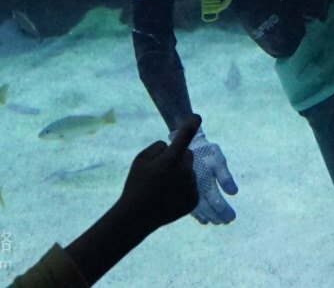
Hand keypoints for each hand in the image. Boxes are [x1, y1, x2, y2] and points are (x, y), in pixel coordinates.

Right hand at [114, 114, 200, 234]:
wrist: (137, 217)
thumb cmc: (136, 185)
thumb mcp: (140, 160)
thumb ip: (158, 148)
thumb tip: (171, 146)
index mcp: (171, 159)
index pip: (185, 137)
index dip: (191, 125)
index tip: (197, 117)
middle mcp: (185, 172)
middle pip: (187, 155)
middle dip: (178, 159)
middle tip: (161, 172)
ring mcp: (191, 187)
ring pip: (189, 172)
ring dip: (180, 175)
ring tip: (163, 188)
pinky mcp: (194, 199)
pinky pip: (192, 186)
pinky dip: (183, 189)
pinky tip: (169, 198)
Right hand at [188, 127, 237, 223]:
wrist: (185, 147)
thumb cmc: (206, 152)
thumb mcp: (218, 160)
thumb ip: (225, 177)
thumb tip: (234, 193)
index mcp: (205, 182)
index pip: (217, 202)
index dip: (225, 211)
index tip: (232, 218)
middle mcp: (195, 190)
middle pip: (208, 209)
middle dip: (218, 216)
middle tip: (226, 221)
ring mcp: (187, 192)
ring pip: (199, 211)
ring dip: (209, 217)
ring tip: (217, 222)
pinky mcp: (181, 192)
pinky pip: (189, 207)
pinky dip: (197, 215)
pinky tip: (203, 219)